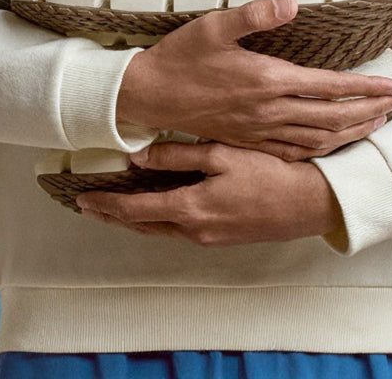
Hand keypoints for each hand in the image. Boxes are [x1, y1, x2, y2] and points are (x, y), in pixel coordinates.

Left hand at [77, 141, 340, 244]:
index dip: (105, 203)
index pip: (134, 209)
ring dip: (135, 218)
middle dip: (113, 215)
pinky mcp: (223, 236)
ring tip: (116, 206)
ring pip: (160, 229)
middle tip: (89, 205)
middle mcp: (195, 230)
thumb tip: (137, 156)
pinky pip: (179, 229)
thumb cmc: (269, 173)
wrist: (309, 203)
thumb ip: (178, 155)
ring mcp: (210, 237)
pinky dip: (159, 218)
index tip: (82, 197)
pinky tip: (159, 206)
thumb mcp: (221, 154)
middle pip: (142, 224)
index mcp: (190, 209)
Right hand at [116, 0, 391, 159]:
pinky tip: (331, 144)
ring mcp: (260, 131)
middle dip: (370, 110)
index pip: (329, 86)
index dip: (365, 87)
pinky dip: (322, 148)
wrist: (149, 96)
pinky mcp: (248, 141)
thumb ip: (255, 14)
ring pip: (318, 138)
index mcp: (268, 81)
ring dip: (352, 131)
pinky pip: (295, 151)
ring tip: (376, 124)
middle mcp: (269, 111)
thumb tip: (292, 3)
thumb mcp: (215, 26)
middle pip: (333, 116)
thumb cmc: (181, 57)